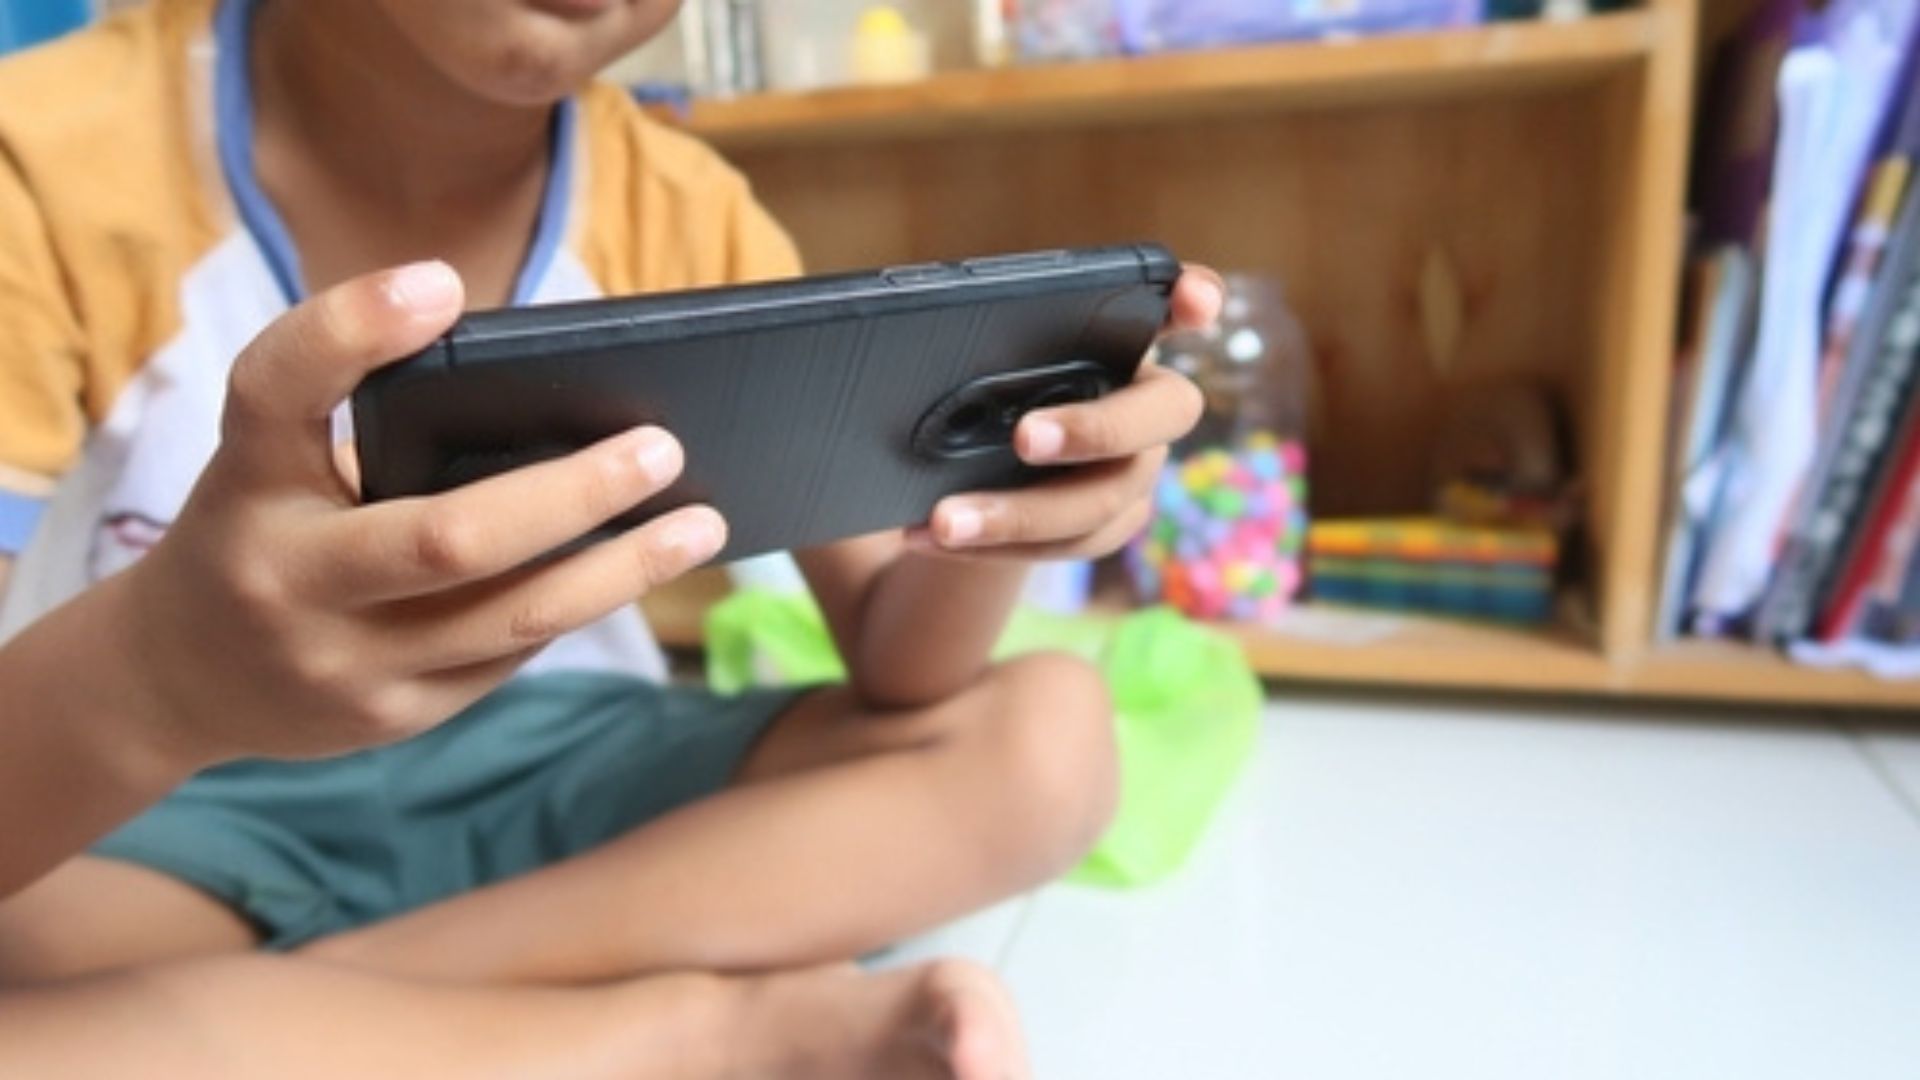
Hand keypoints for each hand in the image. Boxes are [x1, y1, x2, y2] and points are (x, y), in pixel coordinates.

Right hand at [117, 262, 725, 763]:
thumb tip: (551, 383)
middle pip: (447, 537)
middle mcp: (284, 576)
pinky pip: (510, 656)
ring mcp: (340, 662)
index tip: (444, 282)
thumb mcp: (273, 457)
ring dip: (620, 570)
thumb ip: (367, 410)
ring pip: (509, 617)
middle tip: (662, 446)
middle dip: (572, 493)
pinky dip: (578, 605)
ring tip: (701, 524)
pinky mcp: (391, 717)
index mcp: (247, 477)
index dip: (354, 328)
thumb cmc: (262, 526)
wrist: (177, 678)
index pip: (276, 388)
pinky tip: (635, 569)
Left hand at [912, 266, 1223, 560]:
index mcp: (1124, 335)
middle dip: (1095, 428)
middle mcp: (1148, 403)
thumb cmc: (979, 378)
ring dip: (1018, 514)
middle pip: (1161, 416)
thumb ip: (977, 340)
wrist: (969, 459)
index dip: (1194, 298)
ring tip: (943, 519)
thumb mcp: (971, 353)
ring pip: (1101, 503)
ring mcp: (1136, 472)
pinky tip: (928, 536)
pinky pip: (1063, 547)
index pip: (1177, 303)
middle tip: (1024, 437)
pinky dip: (993, 546)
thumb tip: (914, 346)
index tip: (1193, 300)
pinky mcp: (1107, 526)